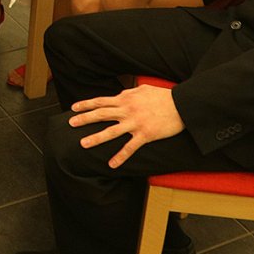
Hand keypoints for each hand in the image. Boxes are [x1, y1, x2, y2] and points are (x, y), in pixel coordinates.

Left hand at [69, 85, 184, 168]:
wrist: (182, 105)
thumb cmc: (164, 96)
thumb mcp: (144, 89)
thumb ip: (130, 92)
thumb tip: (121, 93)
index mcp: (126, 99)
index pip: (101, 101)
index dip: (86, 104)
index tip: (74, 108)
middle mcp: (127, 110)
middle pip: (101, 114)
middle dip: (84, 119)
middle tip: (71, 123)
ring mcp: (135, 123)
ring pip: (111, 131)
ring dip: (96, 138)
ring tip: (83, 144)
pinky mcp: (145, 135)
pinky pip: (130, 147)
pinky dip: (120, 156)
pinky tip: (111, 164)